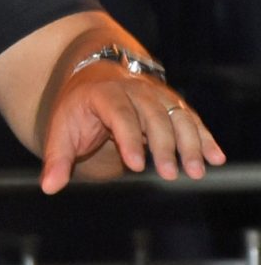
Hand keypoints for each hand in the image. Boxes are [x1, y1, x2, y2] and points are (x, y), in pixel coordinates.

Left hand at [39, 64, 225, 194]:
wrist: (94, 76)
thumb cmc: (77, 110)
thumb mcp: (61, 129)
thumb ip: (57, 159)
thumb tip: (48, 187)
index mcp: (104, 94)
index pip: (119, 114)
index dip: (129, 139)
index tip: (136, 165)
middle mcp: (134, 90)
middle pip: (153, 115)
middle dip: (163, 145)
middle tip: (169, 174)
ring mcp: (156, 95)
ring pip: (177, 115)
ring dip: (189, 142)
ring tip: (196, 171)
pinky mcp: (172, 103)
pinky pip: (191, 119)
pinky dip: (204, 137)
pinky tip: (215, 158)